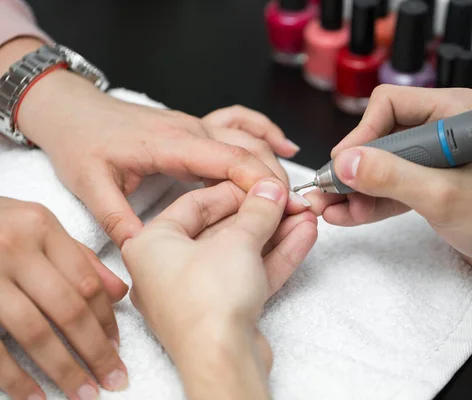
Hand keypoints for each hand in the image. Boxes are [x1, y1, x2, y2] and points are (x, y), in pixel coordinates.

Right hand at [0, 197, 128, 399]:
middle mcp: (15, 248)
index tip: (118, 347)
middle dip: (95, 351)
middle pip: (69, 310)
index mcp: (41, 227)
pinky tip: (35, 396)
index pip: (86, 281)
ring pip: (35, 332)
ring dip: (63, 369)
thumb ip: (78, 256)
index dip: (107, 319)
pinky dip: (15, 378)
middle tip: (114, 379)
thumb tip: (121, 292)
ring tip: (84, 394)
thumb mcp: (36, 226)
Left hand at [11, 39, 304, 246]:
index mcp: (169, 145)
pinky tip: (284, 146)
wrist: (74, 110)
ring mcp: (196, 125)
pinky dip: (266, 132)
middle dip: (274, 179)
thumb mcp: (90, 185)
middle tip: (292, 211)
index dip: (258, 182)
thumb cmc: (82, 143)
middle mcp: (190, 131)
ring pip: (249, 137)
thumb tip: (142, 250)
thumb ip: (117, 217)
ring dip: (274, 162)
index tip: (279, 206)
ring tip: (292, 193)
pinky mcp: (197, 126)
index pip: (226, 160)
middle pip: (247, 149)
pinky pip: (241, 122)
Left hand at [122, 179, 317, 399]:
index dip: (236, 190)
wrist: (221, 362)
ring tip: (305, 216)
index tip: (264, 184)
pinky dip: (275, 256)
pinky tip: (302, 237)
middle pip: (222, 228)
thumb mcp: (237, 242)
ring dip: (275, 233)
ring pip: (241, 252)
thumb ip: (258, 211)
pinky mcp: (222, 310)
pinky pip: (249, 273)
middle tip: (289, 200)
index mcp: (152, 245)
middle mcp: (168, 268)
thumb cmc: (207, 304)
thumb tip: (270, 191)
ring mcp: (197, 291)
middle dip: (263, 214)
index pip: (196, 203)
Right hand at [305, 85, 471, 295]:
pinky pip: (389, 187)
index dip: (361, 135)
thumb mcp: (441, 196)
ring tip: (330, 209)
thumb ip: (391, 177)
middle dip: (352, 169)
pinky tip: (347, 215)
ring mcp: (431, 159)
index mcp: (452, 112)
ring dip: (354, 188)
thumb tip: (345, 163)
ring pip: (379, 166)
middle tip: (328, 192)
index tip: (343, 166)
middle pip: (378, 138)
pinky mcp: (427, 184)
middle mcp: (439, 129)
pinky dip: (368, 202)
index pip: (389, 105)